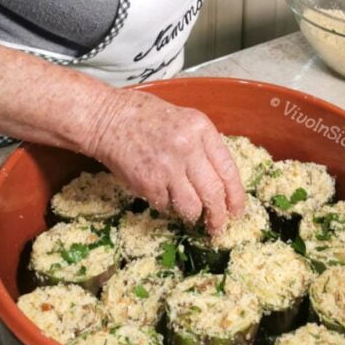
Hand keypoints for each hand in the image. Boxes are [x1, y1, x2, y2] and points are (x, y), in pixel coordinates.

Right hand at [85, 88, 245, 234]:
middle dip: (219, 216)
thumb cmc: (144, 117)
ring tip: (189, 213)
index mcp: (201, 128)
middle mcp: (188, 147)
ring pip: (192, 207)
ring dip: (193, 215)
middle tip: (218, 227)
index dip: (236, 196)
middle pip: (214, 193)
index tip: (237, 211)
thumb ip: (203, 145)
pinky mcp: (148, 183)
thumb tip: (221, 180)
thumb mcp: (183, 120)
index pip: (229, 170)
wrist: (107, 119)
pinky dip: (167, 206)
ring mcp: (167, 167)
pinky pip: (166, 206)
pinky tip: (162, 194)